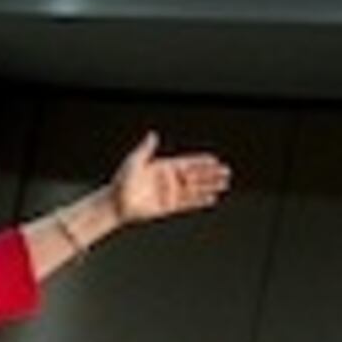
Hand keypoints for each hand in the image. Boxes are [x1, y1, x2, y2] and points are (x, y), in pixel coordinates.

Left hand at [107, 131, 231, 227]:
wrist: (115, 203)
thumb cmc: (121, 181)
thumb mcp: (134, 161)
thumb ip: (146, 149)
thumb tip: (152, 134)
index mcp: (163, 167)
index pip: (187, 162)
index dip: (201, 162)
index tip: (214, 159)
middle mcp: (169, 180)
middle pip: (195, 175)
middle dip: (211, 174)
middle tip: (226, 172)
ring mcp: (170, 194)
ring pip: (195, 189)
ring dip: (209, 186)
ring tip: (224, 184)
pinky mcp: (169, 207)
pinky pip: (188, 203)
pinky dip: (199, 201)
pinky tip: (211, 199)